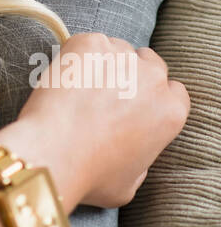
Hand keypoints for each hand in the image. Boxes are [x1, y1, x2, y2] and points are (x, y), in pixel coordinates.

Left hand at [16, 32, 189, 207]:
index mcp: (171, 112)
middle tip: (103, 93)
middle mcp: (153, 79)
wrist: (52, 153)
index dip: (153, 97)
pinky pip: (88, 43)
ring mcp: (121, 56)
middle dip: (132, 75)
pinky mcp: (89, 43)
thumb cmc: (88, 175)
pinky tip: (65, 78)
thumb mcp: (130, 183)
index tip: (133, 105)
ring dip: (103, 63)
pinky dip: (77, 55)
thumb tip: (133, 148)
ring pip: (117, 49)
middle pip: (150, 64)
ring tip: (77, 89)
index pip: (174, 92)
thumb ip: (141, 159)